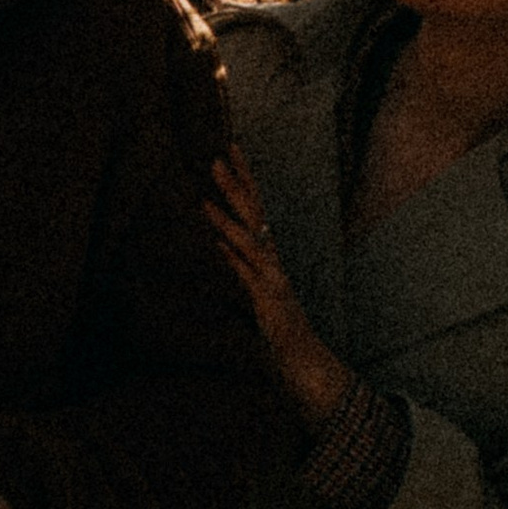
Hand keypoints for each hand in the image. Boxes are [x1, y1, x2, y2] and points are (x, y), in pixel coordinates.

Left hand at [206, 149, 353, 434]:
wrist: (303, 359)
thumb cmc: (278, 324)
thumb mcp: (253, 288)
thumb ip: (238, 264)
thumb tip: (219, 243)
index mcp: (268, 254)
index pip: (256, 208)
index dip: (244, 179)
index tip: (231, 149)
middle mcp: (272, 260)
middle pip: (255, 214)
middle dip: (238, 185)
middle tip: (220, 155)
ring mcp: (271, 278)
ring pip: (249, 241)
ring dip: (227, 219)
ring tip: (205, 199)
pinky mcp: (268, 300)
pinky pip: (248, 275)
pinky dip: (233, 258)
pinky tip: (217, 243)